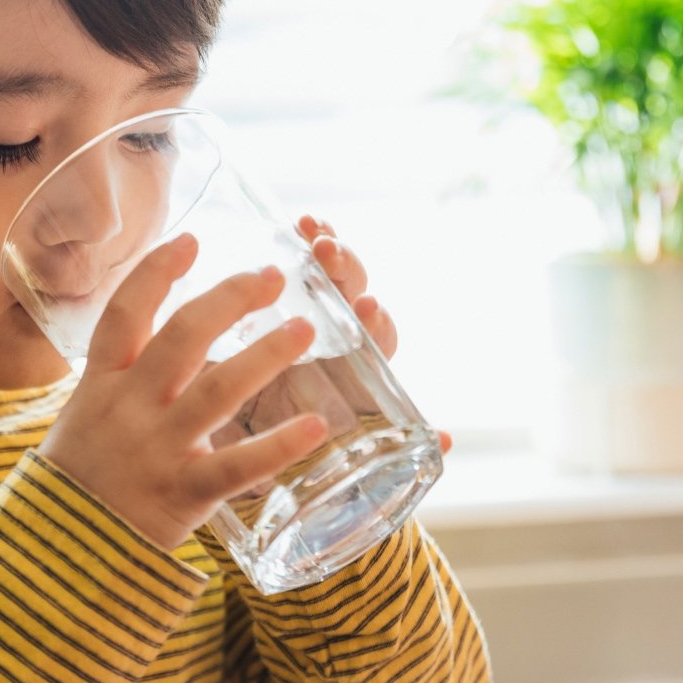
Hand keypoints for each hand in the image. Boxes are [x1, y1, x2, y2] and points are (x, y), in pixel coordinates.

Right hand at [37, 234, 330, 550]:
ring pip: (217, 390)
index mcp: (102, 381)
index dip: (156, 273)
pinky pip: (237, 465)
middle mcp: (129, 407)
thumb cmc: (83, 471)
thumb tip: (159, 323)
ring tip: (306, 328)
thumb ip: (124, 372)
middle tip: (271, 277)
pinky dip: (279, 444)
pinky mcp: (183, 493)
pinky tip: (317, 425)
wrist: (59, 549)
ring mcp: (157, 449)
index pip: (124, 313)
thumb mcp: (87, 410)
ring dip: (265, 354)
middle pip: (181, 338)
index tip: (192, 240)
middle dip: (229, 301)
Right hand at [296, 214, 451, 455]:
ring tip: (312, 228)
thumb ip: (375, 448)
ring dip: (328, 246)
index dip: (377, 323)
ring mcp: (307, 317)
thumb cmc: (279, 456)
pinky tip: (294, 222)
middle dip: (349, 269)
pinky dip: (300, 239)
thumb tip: (447, 440)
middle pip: (354, 294)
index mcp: (352, 376)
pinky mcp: (276, 300)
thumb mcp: (311, 459)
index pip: (379, 341)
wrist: (235, 449)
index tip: (370, 309)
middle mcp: (335, 342)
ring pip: (328, 274)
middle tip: (328, 254)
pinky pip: (293, 264)